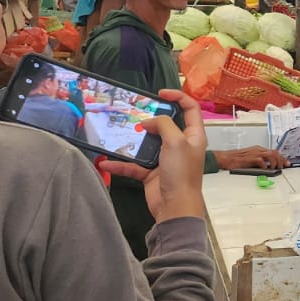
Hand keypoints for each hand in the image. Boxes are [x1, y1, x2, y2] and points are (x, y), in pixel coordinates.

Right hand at [100, 91, 207, 223]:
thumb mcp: (176, 142)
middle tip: (134, 113)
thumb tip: (148, 122)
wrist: (175, 207)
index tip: (159, 93)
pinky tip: (106, 163)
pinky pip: (134, 165)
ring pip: (147, 144)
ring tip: (118, 133)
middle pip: (166, 125)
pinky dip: (121, 164)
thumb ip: (164, 125)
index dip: (178, 97)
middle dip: (150, 118)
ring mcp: (166, 159)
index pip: (190, 109)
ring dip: (133, 141)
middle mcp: (180, 145)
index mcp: (193, 136)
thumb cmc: (181, 173)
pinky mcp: (152, 173)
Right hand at [217, 147, 288, 171]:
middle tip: (283, 167)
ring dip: (275, 162)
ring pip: (271, 155)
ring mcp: (254, 153)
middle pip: (275, 152)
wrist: (225, 158)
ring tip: (275, 168)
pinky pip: (261, 160)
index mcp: (259, 149)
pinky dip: (265, 165)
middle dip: (281, 160)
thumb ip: (260, 160)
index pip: (274, 152)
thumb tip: (269, 167)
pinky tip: (265, 169)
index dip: (282, 158)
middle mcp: (258, 150)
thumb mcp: (251, 158)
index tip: (287, 163)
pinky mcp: (250, 158)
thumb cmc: (236, 159)